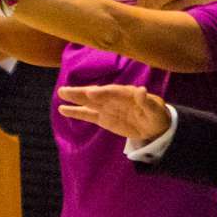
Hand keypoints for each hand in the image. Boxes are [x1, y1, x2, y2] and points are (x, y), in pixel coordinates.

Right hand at [55, 83, 170, 144]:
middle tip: (66, 90)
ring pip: (88, 102)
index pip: (112, 92)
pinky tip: (62, 109)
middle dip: (81, 92)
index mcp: (126, 93)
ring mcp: (106, 107)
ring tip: (61, 93)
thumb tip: (142, 90)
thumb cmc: (156, 114)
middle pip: (95, 94)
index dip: (102, 92)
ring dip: (74, 98)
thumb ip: (147, 101)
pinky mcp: (102, 118)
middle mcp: (113, 98)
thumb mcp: (155, 109)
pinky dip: (75, 112)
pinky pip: (87, 115)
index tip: (90, 92)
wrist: (154, 126)